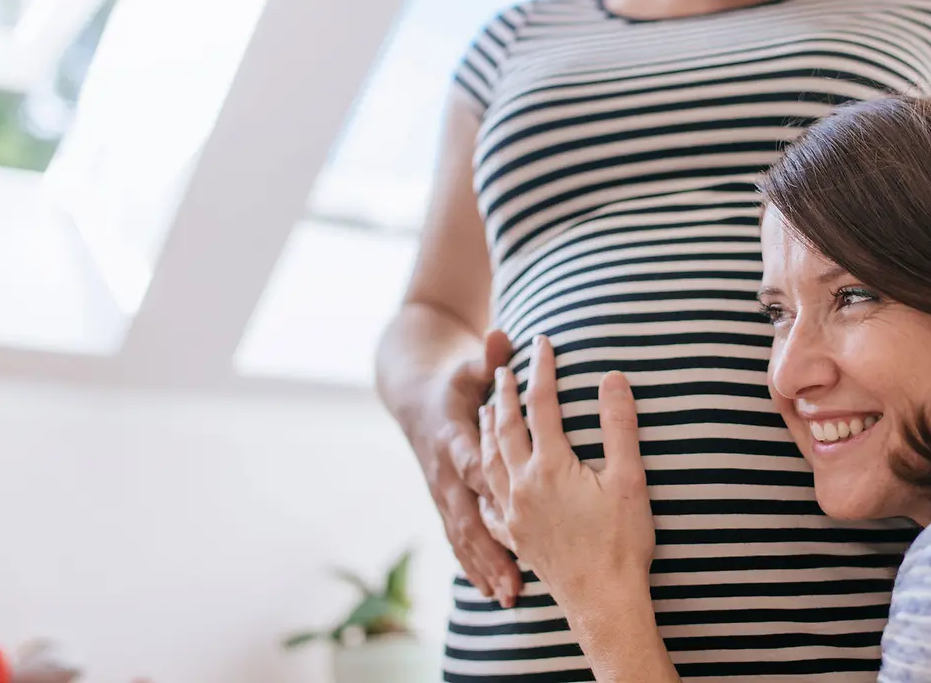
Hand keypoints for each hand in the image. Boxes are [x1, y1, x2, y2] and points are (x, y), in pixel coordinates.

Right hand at [407, 329, 522, 605]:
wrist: (415, 398)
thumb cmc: (454, 381)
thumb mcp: (467, 366)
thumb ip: (487, 357)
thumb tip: (502, 334)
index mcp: (453, 438)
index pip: (472, 465)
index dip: (490, 487)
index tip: (513, 511)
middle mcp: (445, 473)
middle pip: (468, 515)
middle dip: (490, 548)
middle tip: (515, 578)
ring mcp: (443, 493)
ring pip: (463, 535)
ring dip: (484, 566)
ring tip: (508, 597)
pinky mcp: (446, 504)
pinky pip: (460, 540)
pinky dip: (474, 566)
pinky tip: (492, 593)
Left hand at [480, 335, 655, 610]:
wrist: (603, 601)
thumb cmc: (621, 541)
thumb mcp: (628, 478)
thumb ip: (618, 425)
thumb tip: (611, 378)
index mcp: (550, 467)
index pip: (542, 405)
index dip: (543, 370)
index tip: (543, 342)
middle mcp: (523, 486)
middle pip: (506, 429)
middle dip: (505, 394)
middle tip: (503, 368)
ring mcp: (514, 514)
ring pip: (490, 462)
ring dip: (488, 431)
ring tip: (488, 410)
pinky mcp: (516, 538)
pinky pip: (489, 504)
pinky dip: (483, 484)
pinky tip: (484, 481)